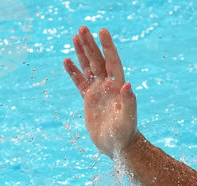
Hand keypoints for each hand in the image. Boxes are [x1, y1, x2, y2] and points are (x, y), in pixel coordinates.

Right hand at [64, 27, 139, 157]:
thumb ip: (129, 102)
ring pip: (88, 68)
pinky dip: (74, 72)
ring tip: (75, 37)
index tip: (102, 31)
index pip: (112, 61)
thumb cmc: (125, 134)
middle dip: (90, 44)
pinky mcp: (89, 100)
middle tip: (82, 28)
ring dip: (82, 53)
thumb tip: (127, 85)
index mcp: (117, 86)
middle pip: (97, 60)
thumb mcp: (128, 119)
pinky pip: (80, 82)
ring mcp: (98, 91)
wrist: (117, 146)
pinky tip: (67, 61)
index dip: (107, 46)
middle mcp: (108, 85)